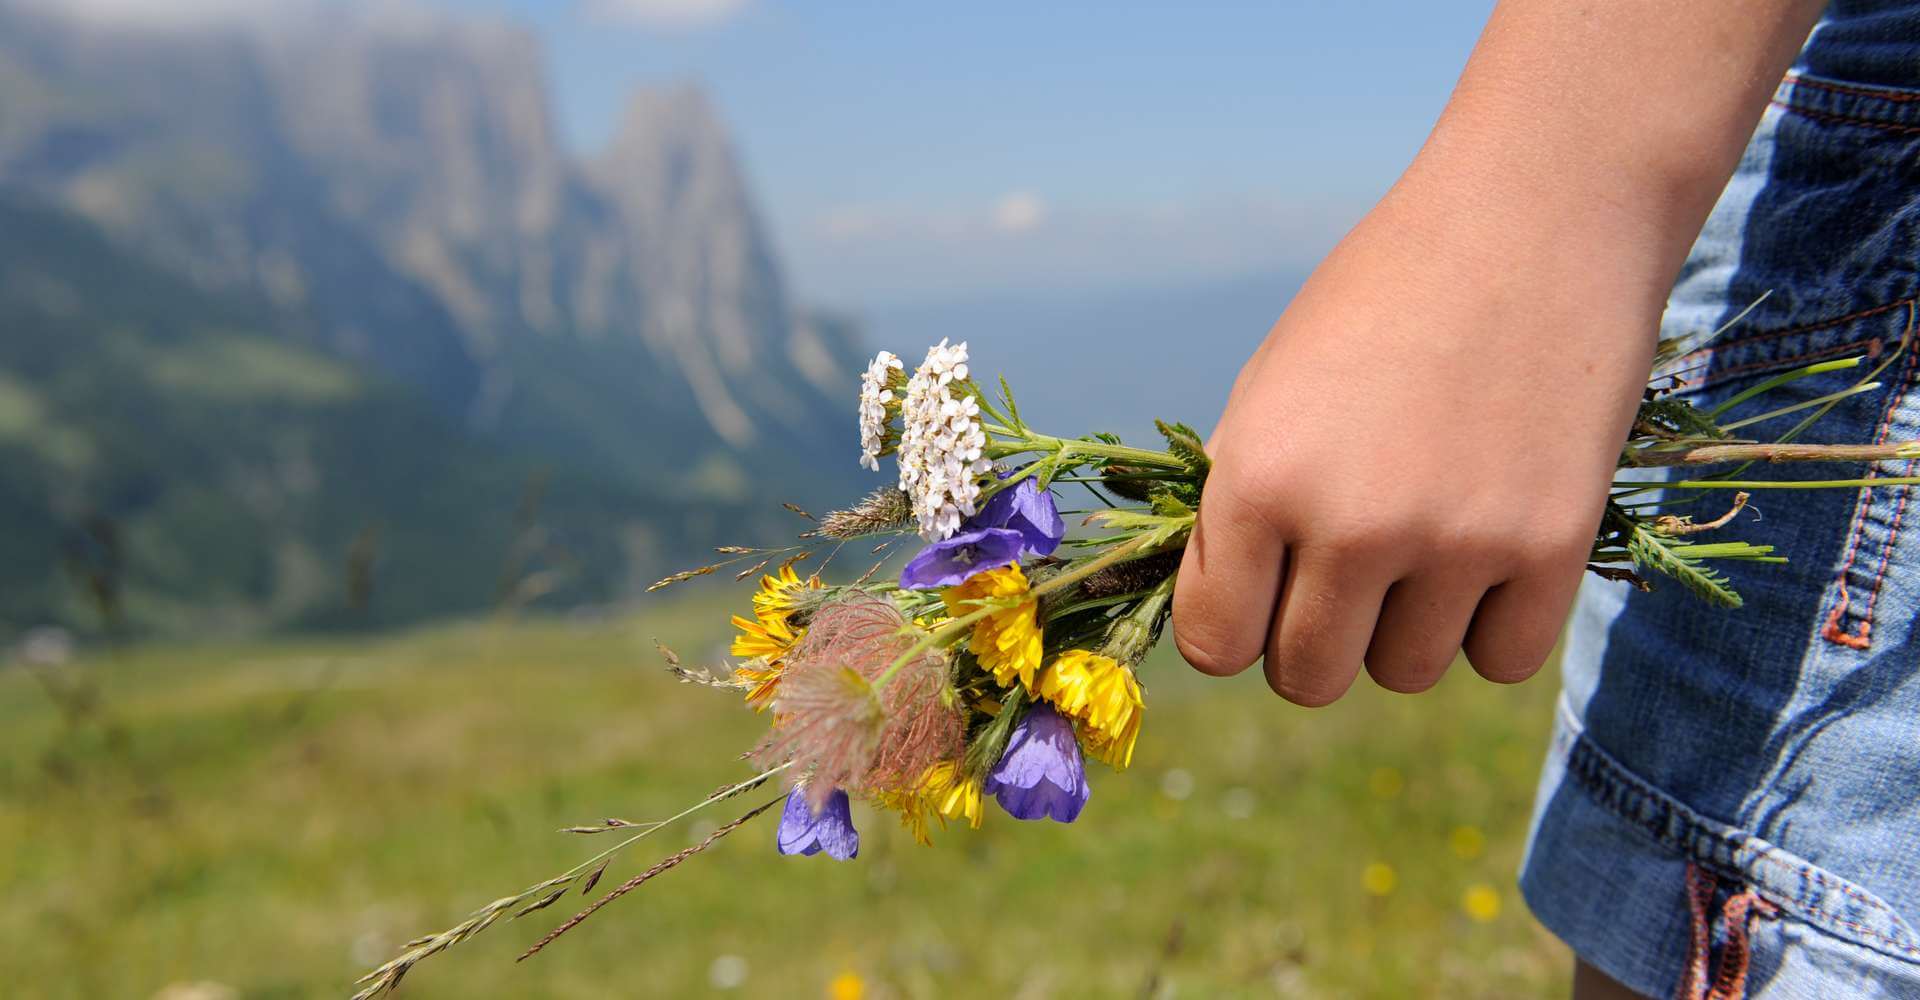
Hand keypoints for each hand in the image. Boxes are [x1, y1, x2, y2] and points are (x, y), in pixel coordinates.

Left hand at [1172, 182, 1661, 704]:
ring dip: (1404, 630)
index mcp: (1259, 478)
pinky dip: (1491, 625)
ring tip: (1424, 539)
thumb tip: (1218, 618)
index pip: (1212, 644)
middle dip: (1312, 641)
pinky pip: (1499, 660)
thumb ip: (1239, 504)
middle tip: (1342, 575)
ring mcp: (1458, 543)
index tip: (1259, 597)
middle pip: (1305, 678)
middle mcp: (1351, 524)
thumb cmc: (1382, 298)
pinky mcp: (1553, 548)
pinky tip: (1490, 549)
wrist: (1534, 217)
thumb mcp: (1273, 385)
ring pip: (1403, 674)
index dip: (1231, 628)